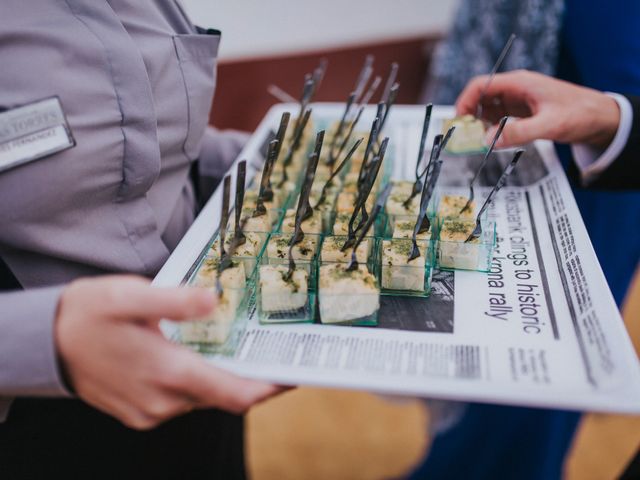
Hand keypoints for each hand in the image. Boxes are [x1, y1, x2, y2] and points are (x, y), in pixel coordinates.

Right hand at [55, 275, 280, 429]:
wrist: (44, 343)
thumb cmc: (88, 314)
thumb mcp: (131, 295)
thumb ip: (176, 300)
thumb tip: (215, 300)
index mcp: (169, 372)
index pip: (236, 394)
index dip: (270, 388)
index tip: (293, 375)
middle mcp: (164, 401)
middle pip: (224, 396)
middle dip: (250, 377)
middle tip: (270, 352)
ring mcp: (150, 411)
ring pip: (203, 398)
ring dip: (222, 378)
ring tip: (238, 350)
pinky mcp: (140, 412)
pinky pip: (182, 402)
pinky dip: (198, 383)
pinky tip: (199, 359)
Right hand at [456, 70, 620, 148]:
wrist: (601, 118)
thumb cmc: (580, 114)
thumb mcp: (549, 125)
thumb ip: (519, 132)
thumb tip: (488, 140)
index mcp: (519, 83)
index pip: (481, 85)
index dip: (464, 102)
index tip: (458, 122)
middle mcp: (516, 89)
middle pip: (481, 97)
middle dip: (470, 116)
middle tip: (465, 137)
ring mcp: (518, 100)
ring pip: (488, 109)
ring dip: (481, 125)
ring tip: (480, 143)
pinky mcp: (522, 112)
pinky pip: (500, 119)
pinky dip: (493, 130)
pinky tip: (496, 142)